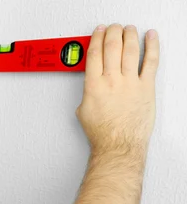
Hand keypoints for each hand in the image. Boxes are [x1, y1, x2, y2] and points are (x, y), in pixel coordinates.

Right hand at [76, 24, 158, 155]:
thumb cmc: (103, 132)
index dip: (96, 39)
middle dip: (113, 32)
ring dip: (129, 35)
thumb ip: (88, 92)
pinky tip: (151, 37)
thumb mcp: (83, 110)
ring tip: (129, 28)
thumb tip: (92, 85)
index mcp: (94, 85)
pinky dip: (152, 46)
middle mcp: (112, 80)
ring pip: (130, 50)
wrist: (118, 144)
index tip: (98, 32)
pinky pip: (150, 61)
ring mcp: (130, 83)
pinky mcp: (146, 87)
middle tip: (113, 27)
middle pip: (112, 47)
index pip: (94, 54)